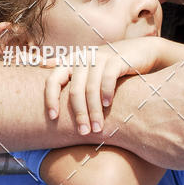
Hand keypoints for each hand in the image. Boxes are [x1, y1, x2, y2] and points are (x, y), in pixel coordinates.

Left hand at [44, 41, 164, 134]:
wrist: (141, 53)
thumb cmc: (111, 66)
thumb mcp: (88, 67)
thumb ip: (68, 69)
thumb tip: (42, 65)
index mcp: (71, 61)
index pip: (53, 80)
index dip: (50, 99)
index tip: (53, 118)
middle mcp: (83, 57)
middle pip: (75, 90)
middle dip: (79, 114)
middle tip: (84, 132)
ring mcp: (100, 57)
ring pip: (91, 88)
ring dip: (94, 111)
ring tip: (97, 128)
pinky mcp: (117, 59)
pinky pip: (107, 78)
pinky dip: (106, 93)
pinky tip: (108, 106)